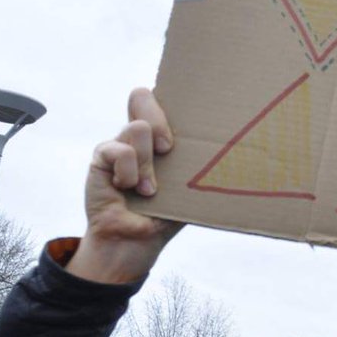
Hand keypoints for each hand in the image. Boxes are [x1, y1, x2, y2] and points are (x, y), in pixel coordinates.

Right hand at [66, 89, 180, 284]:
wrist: (136, 241)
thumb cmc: (166, 215)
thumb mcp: (188, 188)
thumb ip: (199, 165)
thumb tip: (234, 150)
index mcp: (162, 137)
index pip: (165, 98)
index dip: (172, 95)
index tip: (185, 123)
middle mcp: (140, 136)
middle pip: (143, 96)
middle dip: (159, 122)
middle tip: (168, 150)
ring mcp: (120, 144)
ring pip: (137, 128)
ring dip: (147, 163)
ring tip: (148, 189)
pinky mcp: (102, 156)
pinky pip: (119, 150)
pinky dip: (128, 172)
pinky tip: (127, 189)